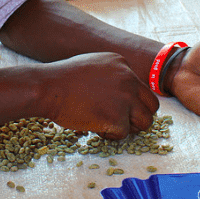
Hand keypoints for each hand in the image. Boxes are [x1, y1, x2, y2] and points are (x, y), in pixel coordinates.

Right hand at [39, 52, 159, 138]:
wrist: (48, 87)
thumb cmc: (63, 79)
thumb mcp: (92, 64)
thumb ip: (111, 75)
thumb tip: (123, 93)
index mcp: (122, 63)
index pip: (141, 88)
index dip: (130, 101)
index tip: (114, 105)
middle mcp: (128, 78)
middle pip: (151, 105)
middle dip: (138, 116)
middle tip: (120, 120)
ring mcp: (125, 98)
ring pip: (145, 121)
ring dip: (129, 127)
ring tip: (108, 124)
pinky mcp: (117, 117)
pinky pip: (124, 133)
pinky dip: (110, 134)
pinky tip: (94, 126)